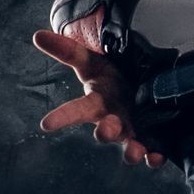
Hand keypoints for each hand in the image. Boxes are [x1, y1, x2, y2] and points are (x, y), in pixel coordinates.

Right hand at [32, 27, 165, 169]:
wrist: (136, 88)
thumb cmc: (110, 79)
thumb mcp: (91, 62)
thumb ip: (68, 51)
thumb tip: (37, 35)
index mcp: (96, 104)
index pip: (76, 110)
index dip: (62, 117)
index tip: (46, 124)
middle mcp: (113, 121)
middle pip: (106, 130)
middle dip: (105, 131)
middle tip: (105, 130)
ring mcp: (132, 133)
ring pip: (129, 147)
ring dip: (132, 152)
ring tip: (136, 153)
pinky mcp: (152, 140)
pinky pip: (153, 152)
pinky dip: (154, 157)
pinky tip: (156, 158)